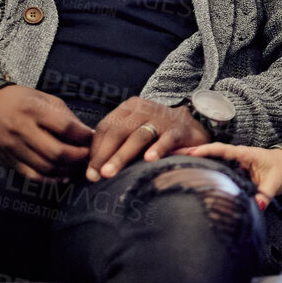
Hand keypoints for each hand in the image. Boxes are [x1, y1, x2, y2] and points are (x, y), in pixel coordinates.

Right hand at [0, 85, 92, 180]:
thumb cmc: (23, 100)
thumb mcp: (46, 99)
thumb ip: (67, 117)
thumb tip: (88, 135)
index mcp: (34, 110)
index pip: (66, 127)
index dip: (84, 136)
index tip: (93, 138)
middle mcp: (22, 130)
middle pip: (56, 152)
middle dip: (78, 157)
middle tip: (89, 155)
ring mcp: (14, 147)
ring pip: (46, 167)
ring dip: (67, 170)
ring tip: (79, 165)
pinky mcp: (9, 159)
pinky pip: (32, 175)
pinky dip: (51, 179)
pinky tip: (63, 176)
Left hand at [87, 97, 209, 181]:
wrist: (191, 126)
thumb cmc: (156, 132)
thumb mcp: (134, 130)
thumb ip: (116, 142)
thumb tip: (91, 168)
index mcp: (129, 107)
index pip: (106, 127)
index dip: (96, 149)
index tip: (90, 171)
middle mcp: (144, 109)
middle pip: (118, 131)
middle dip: (104, 154)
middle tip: (96, 175)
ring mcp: (162, 119)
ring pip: (138, 136)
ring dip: (121, 156)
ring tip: (110, 173)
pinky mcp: (179, 129)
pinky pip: (166, 140)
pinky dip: (157, 149)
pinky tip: (149, 160)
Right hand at [178, 143, 281, 209]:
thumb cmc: (281, 171)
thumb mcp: (275, 183)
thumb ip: (266, 194)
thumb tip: (258, 206)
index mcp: (245, 154)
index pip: (223, 150)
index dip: (206, 150)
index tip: (190, 152)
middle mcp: (235, 155)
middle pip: (209, 152)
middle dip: (189, 152)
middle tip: (166, 154)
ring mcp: (232, 162)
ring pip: (209, 159)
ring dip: (191, 159)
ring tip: (168, 162)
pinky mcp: (230, 169)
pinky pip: (214, 167)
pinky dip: (200, 168)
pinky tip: (185, 173)